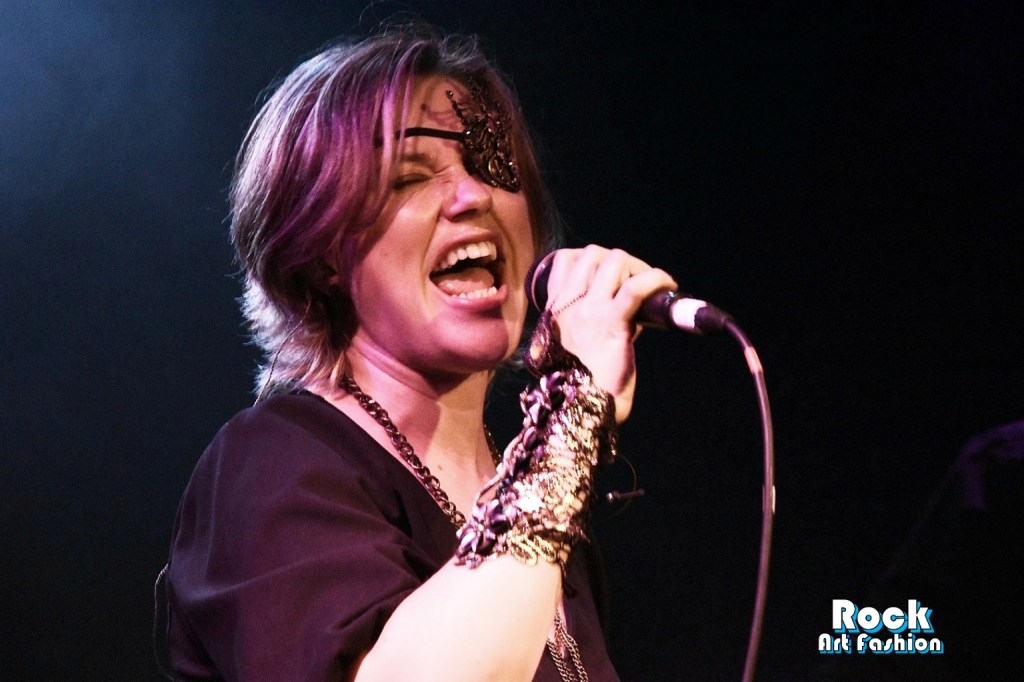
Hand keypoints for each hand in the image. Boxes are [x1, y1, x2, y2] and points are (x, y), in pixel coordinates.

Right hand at [541, 245, 676, 421]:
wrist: (578, 412)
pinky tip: (668, 285)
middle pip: (593, 254)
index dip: (592, 260)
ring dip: (637, 266)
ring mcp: (588, 311)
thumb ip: (585, 329)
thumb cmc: (577, 389)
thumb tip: (626, 317)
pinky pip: (636, 287)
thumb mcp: (569, 350)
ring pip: (614, 260)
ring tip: (652, 285)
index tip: (610, 277)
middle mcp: (567, 305)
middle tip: (637, 280)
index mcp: (553, 311)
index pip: (565, 261)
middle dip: (620, 260)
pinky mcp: (612, 323)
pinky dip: (656, 279)